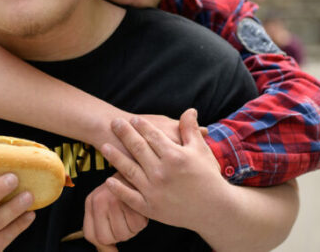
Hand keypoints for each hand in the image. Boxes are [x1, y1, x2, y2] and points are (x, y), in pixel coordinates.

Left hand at [83, 173, 147, 246]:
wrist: (136, 163)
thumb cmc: (122, 186)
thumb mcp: (105, 202)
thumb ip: (101, 225)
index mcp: (91, 202)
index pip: (91, 235)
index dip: (103, 244)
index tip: (113, 244)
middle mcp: (98, 200)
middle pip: (105, 237)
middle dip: (118, 235)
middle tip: (125, 222)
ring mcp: (114, 200)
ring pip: (122, 234)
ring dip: (130, 228)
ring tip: (132, 213)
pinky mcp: (131, 199)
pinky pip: (136, 225)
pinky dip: (140, 221)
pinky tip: (139, 209)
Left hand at [101, 109, 226, 230]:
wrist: (214, 210)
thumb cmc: (208, 178)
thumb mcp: (201, 150)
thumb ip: (190, 130)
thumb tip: (189, 109)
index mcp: (174, 157)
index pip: (152, 136)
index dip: (141, 126)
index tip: (132, 119)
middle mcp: (162, 172)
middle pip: (138, 148)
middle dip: (124, 134)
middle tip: (114, 123)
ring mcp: (154, 191)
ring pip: (129, 170)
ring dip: (115, 157)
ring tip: (104, 146)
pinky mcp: (151, 208)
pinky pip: (130, 197)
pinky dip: (118, 188)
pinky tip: (108, 179)